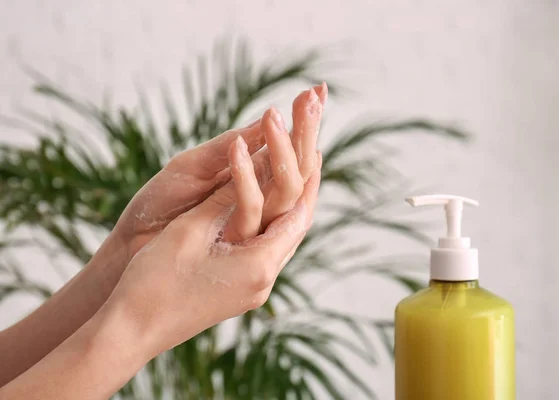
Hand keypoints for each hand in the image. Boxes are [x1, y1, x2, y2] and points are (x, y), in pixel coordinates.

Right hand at [106, 113, 323, 354]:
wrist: (131, 332)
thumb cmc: (154, 281)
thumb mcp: (192, 230)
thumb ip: (226, 199)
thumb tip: (255, 167)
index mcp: (258, 265)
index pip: (297, 213)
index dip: (305, 178)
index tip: (311, 149)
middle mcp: (264, 282)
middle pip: (296, 228)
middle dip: (304, 190)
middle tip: (311, 156)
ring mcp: (253, 292)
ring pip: (282, 241)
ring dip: (288, 207)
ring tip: (294, 177)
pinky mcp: (240, 294)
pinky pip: (266, 253)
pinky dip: (270, 225)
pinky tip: (266, 209)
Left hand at [110, 84, 326, 260]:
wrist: (133, 242)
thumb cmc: (160, 203)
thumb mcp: (192, 166)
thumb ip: (228, 148)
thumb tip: (268, 120)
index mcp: (250, 178)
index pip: (287, 149)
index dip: (304, 122)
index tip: (319, 90)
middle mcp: (258, 199)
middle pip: (296, 165)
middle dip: (306, 128)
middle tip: (316, 94)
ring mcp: (251, 220)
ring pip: (287, 187)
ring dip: (288, 147)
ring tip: (289, 109)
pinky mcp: (234, 238)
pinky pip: (252, 208)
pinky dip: (248, 176)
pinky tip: (245, 147)